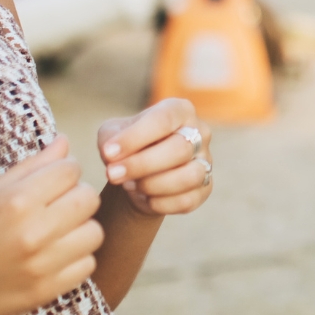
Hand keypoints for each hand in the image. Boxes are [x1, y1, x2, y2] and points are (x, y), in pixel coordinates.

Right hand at [0, 138, 104, 314]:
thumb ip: (31, 167)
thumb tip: (65, 142)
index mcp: (16, 201)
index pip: (71, 170)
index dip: (64, 172)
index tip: (52, 181)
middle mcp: (33, 232)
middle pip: (89, 198)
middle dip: (76, 196)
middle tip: (56, 205)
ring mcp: (43, 264)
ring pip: (94, 232)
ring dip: (80, 228)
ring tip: (57, 231)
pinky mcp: (48, 289)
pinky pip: (88, 263)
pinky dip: (77, 258)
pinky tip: (54, 255)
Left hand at [98, 99, 214, 217]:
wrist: (138, 174)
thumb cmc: (127, 147)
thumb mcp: (111, 135)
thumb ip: (110, 139)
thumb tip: (113, 156)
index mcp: (179, 111)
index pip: (163, 120)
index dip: (135, 137)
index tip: (108, 153)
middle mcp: (200, 133)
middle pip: (180, 149)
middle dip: (141, 165)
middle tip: (112, 174)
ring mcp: (206, 161)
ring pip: (189, 176)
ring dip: (153, 185)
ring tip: (131, 185)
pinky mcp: (205, 189)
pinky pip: (188, 201)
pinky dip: (162, 203)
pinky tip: (146, 198)